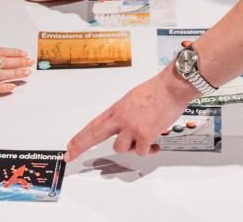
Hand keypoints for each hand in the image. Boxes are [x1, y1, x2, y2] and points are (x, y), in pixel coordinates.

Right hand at [0, 43, 32, 95]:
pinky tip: (12, 87)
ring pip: (0, 74)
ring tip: (27, 73)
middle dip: (19, 62)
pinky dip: (2, 88)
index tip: (23, 53)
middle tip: (30, 63)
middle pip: (4, 62)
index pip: (0, 51)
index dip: (13, 53)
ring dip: (15, 74)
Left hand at [65, 64, 196, 161]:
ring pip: (120, 148)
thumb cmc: (158, 90)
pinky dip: (149, 150)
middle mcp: (121, 118)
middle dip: (80, 146)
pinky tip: (155, 145)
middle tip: (71, 155)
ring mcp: (131, 127)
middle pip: (95, 135)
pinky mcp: (144, 135)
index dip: (81, 136)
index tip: (70, 146)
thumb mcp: (134, 98)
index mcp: (118, 108)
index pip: (94, 124)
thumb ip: (126, 113)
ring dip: (131, 148)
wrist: (172, 87)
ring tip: (143, 140)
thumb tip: (124, 126)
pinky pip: (141, 152)